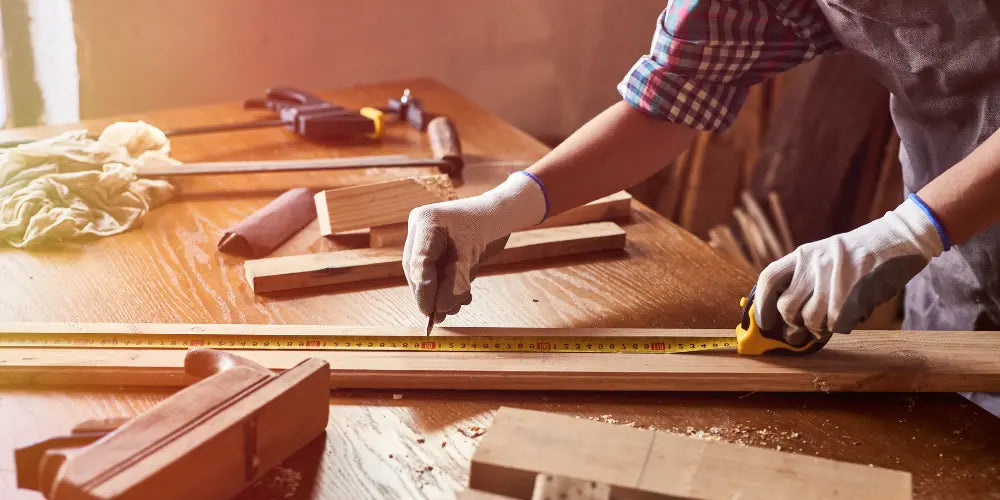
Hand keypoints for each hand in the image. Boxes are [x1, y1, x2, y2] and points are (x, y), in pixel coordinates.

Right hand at [403, 172, 546, 322]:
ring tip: (456, 307)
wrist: (502, 215)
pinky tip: (461, 299)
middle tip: (440, 316)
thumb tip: (439, 310)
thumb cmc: (488, 226)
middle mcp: (420, 231)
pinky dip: (447, 288)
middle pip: (417, 270)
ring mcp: (426, 240)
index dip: (423, 290)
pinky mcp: (436, 250)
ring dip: (440, 294)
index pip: (417, 263)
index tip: (430, 313)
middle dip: (430, 295)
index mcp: (424, 223)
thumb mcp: (471, 257)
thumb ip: (454, 284)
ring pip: (425, 275)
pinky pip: (436, 274)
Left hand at [755, 195, 945, 345]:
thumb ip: (804, 279)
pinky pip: (838, 325)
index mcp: (804, 254)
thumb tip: (787, 319)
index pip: (769, 279)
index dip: (761, 304)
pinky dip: (842, 327)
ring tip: (831, 320)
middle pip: (787, 307)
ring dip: (819, 328)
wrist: (897, 239)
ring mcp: (834, 281)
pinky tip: (851, 315)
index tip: (763, 322)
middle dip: (793, 323)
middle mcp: (814, 265)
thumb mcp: (825, 255)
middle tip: (804, 326)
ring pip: (811, 320)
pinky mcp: (854, 296)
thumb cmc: (860, 253)